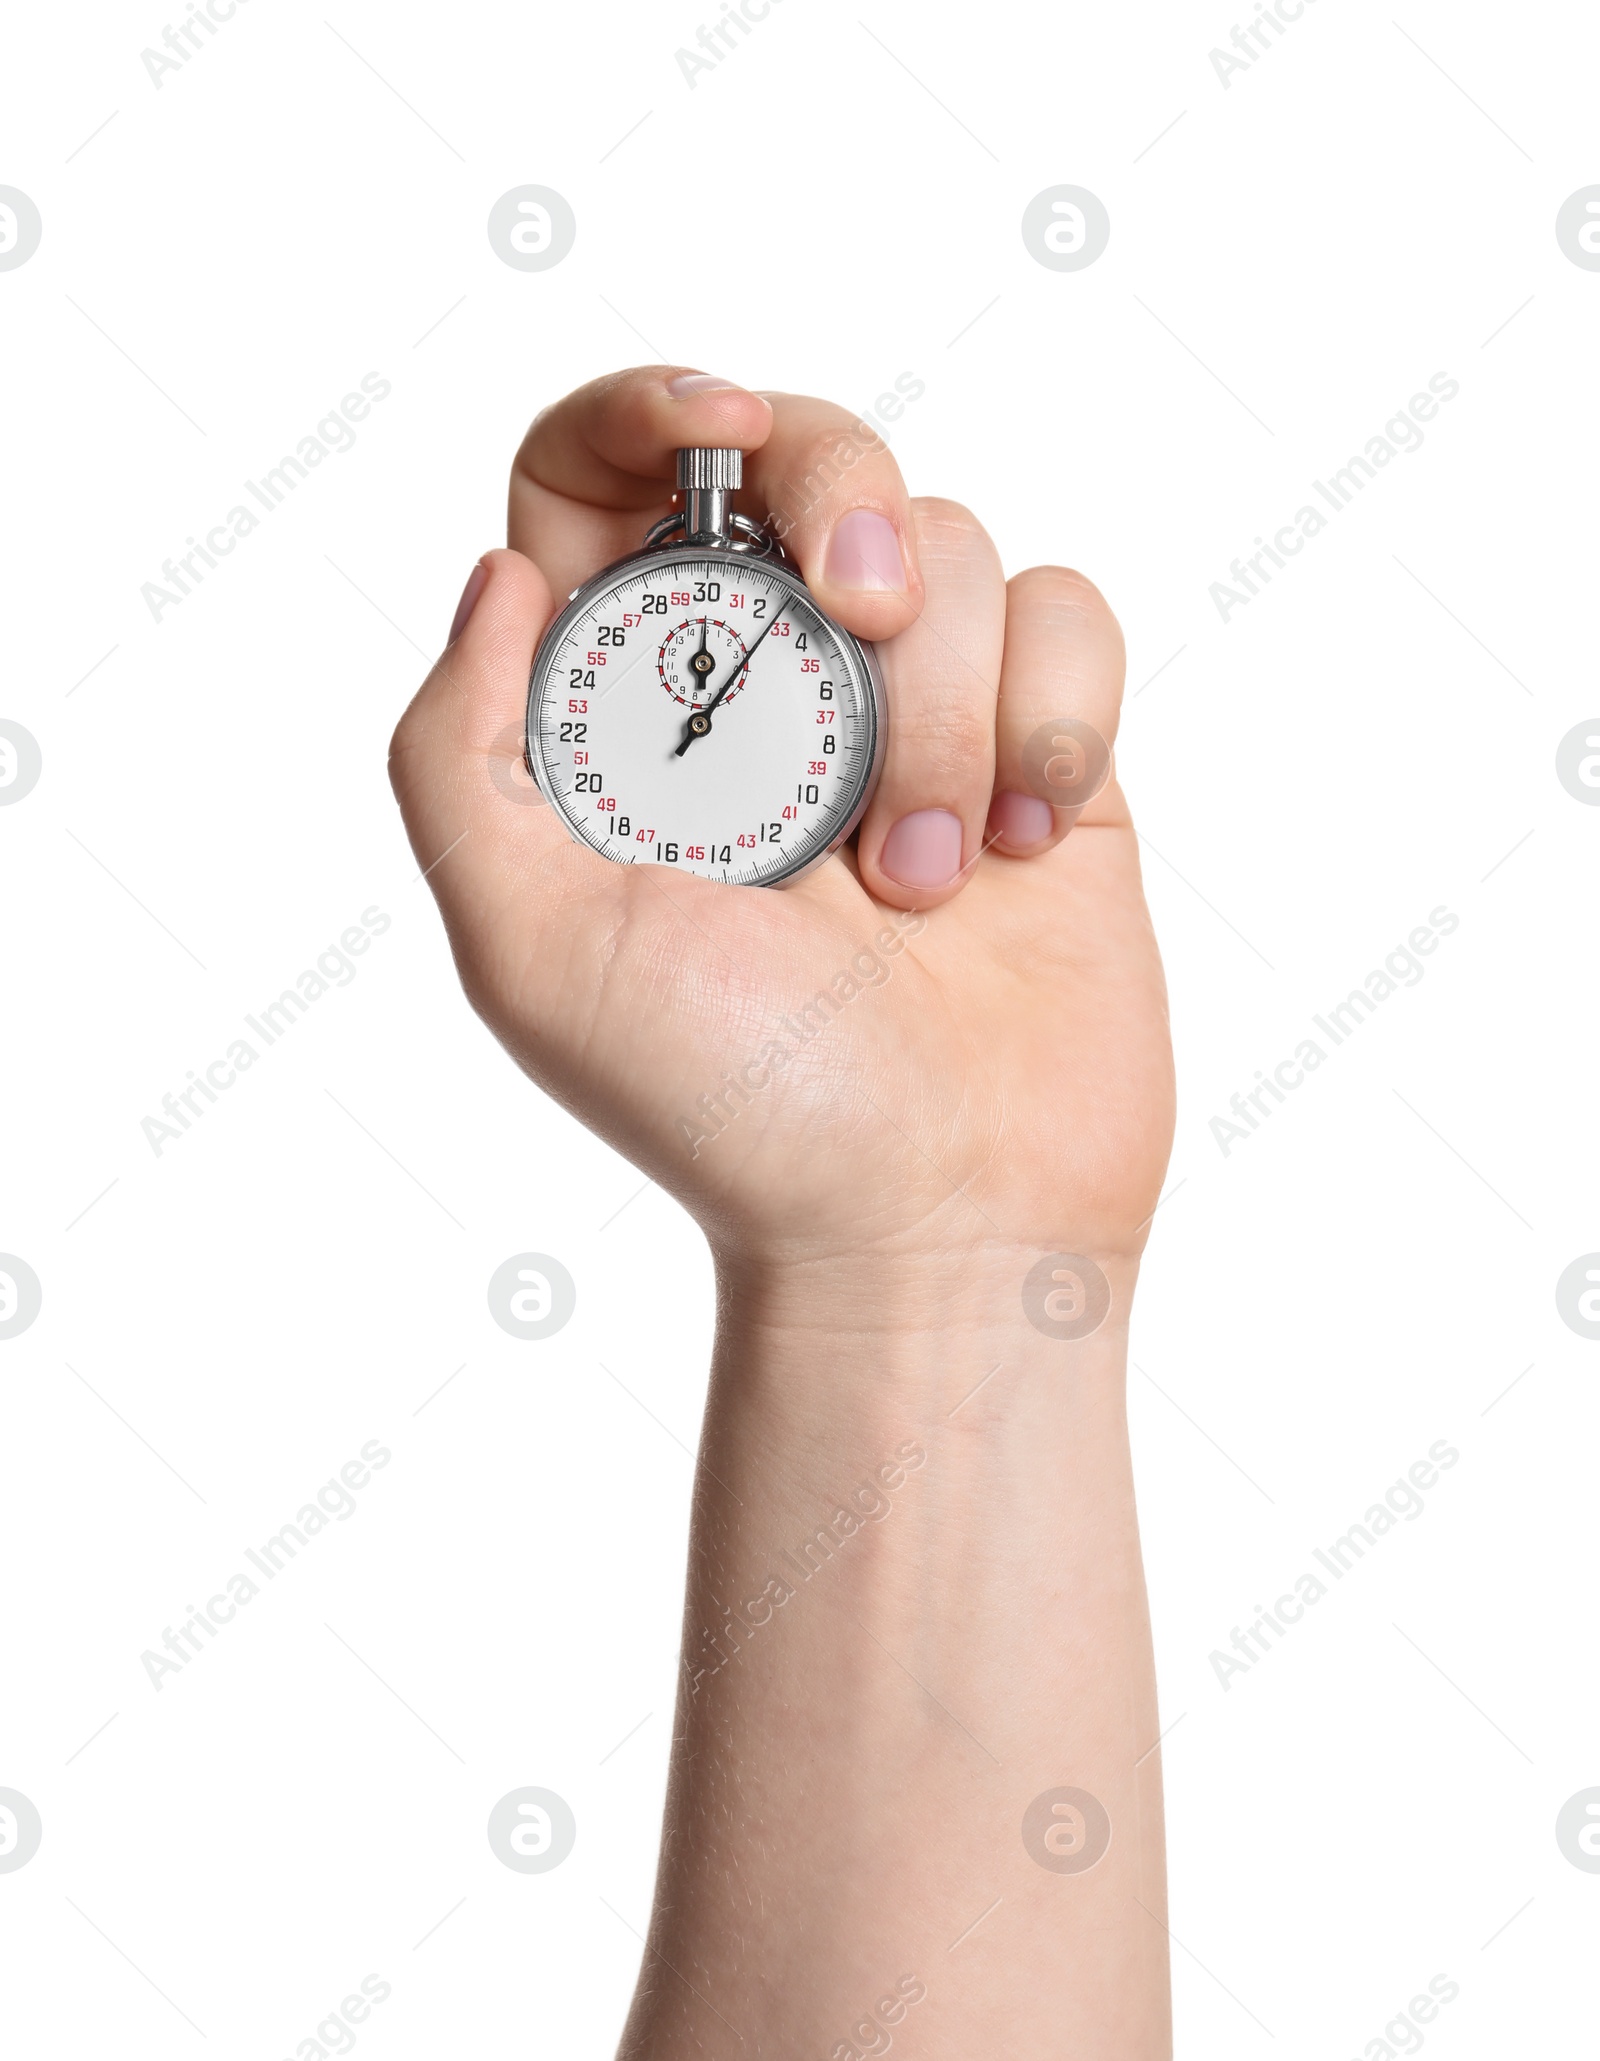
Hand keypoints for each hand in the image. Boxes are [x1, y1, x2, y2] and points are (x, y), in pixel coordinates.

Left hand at [390, 367, 1173, 1288]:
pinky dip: (1059, 708)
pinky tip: (1030, 846)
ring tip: (923, 882)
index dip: (647, 410)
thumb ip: (458, 751)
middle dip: (845, 506)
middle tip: (863, 631)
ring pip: (953, 543)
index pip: (601, 483)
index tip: (720, 427)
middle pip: (806, 460)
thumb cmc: (736, 1109)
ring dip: (949, 704)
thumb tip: (506, 575)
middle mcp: (766, 696)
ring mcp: (913, 718)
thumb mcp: (530, 946)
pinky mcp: (1041, 751)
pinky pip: (1072, 612)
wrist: (939, 1219)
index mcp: (624, 718)